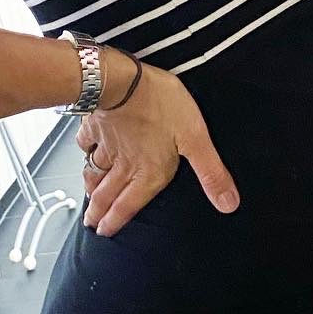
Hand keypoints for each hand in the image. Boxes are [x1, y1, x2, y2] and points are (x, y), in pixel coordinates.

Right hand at [75, 53, 239, 236]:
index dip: (117, 221)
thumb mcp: (195, 139)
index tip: (105, 232)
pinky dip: (84, 151)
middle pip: (108, 193)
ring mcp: (107, 144)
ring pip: (95, 171)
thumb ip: (210, 172)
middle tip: (91, 224)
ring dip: (90, 187)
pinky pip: (86, 143)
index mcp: (147, 172)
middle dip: (99, 212)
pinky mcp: (95, 125)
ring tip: (88, 197)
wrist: (123, 81)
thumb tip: (228, 203)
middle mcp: (124, 164)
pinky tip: (84, 152)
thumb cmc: (161, 106)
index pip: (129, 204)